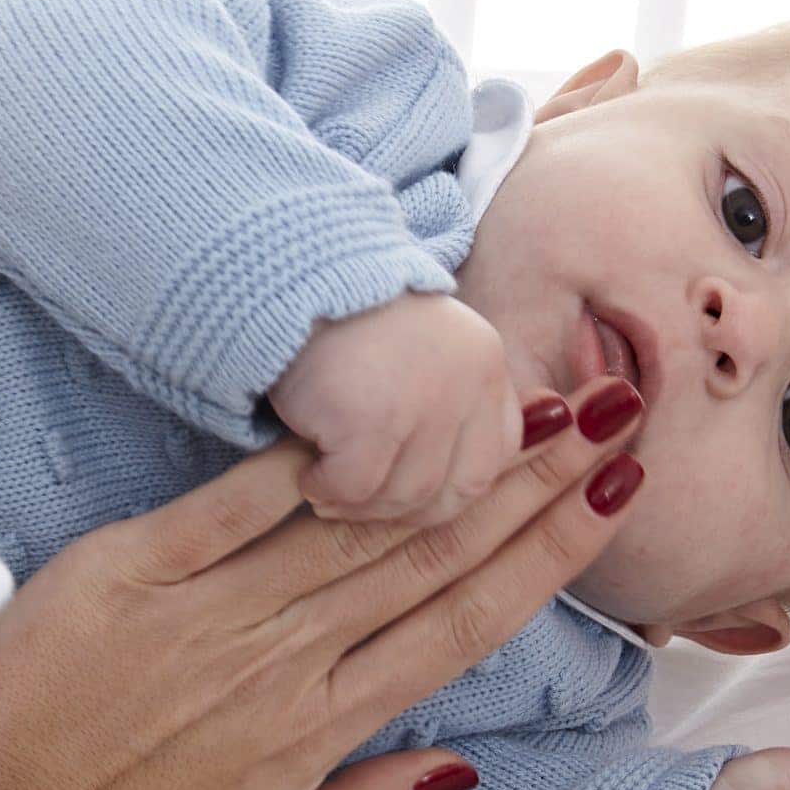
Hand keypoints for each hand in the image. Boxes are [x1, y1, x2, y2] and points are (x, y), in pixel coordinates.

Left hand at [0, 377, 644, 789]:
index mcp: (313, 736)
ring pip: (354, 522)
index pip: (457, 630)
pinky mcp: (127, 566)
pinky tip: (371, 407)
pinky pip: (234, 499)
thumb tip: (449, 767)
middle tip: (607, 413)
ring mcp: (204, 607)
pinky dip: (303, 455)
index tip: (607, 499)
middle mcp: (277, 659)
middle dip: (527, 482)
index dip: (541, 559)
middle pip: (428, 554)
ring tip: (527, 398)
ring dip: (447, 458)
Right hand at [268, 291, 520, 528]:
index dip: (450, 489)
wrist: (293, 279)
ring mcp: (423, 401)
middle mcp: (467, 382)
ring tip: (327, 492)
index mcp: (486, 365)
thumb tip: (488, 476)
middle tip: (360, 503)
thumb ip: (453, 404)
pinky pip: (355, 487)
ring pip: (404, 495)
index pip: (496, 459)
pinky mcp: (371, 418)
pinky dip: (326, 489)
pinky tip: (308, 475)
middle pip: (453, 489)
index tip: (405, 491)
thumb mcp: (422, 354)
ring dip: (360, 506)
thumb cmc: (350, 324)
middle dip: (402, 510)